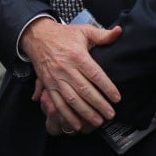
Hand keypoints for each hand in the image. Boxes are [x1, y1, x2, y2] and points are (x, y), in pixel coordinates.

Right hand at [22, 16, 121, 131]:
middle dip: (99, 104)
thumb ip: (102, 35)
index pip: (94, 74)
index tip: (117, 98)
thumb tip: (119, 32)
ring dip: (84, 112)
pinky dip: (66, 114)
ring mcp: (55, 78)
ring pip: (71, 99)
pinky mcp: (48, 84)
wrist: (36, 36)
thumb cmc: (62, 35)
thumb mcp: (82, 31)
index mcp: (76, 55)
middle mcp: (65, 68)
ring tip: (97, 121)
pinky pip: (57, 102)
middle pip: (84, 89)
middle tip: (110, 114)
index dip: (107, 87)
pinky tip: (76, 124)